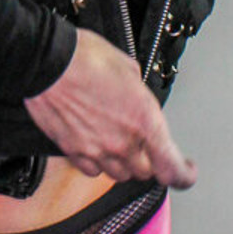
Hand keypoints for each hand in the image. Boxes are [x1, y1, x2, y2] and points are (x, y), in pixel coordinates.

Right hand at [24, 28, 196, 187]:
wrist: (47, 62)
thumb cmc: (85, 58)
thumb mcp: (128, 68)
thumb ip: (139, 94)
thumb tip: (137, 99)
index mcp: (144, 120)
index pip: (172, 168)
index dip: (183, 175)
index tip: (185, 170)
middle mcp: (123, 142)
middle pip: (144, 171)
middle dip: (147, 159)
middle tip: (141, 142)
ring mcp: (96, 150)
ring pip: (119, 174)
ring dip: (123, 162)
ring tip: (116, 140)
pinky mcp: (73, 151)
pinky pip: (92, 170)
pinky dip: (97, 162)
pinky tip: (95, 145)